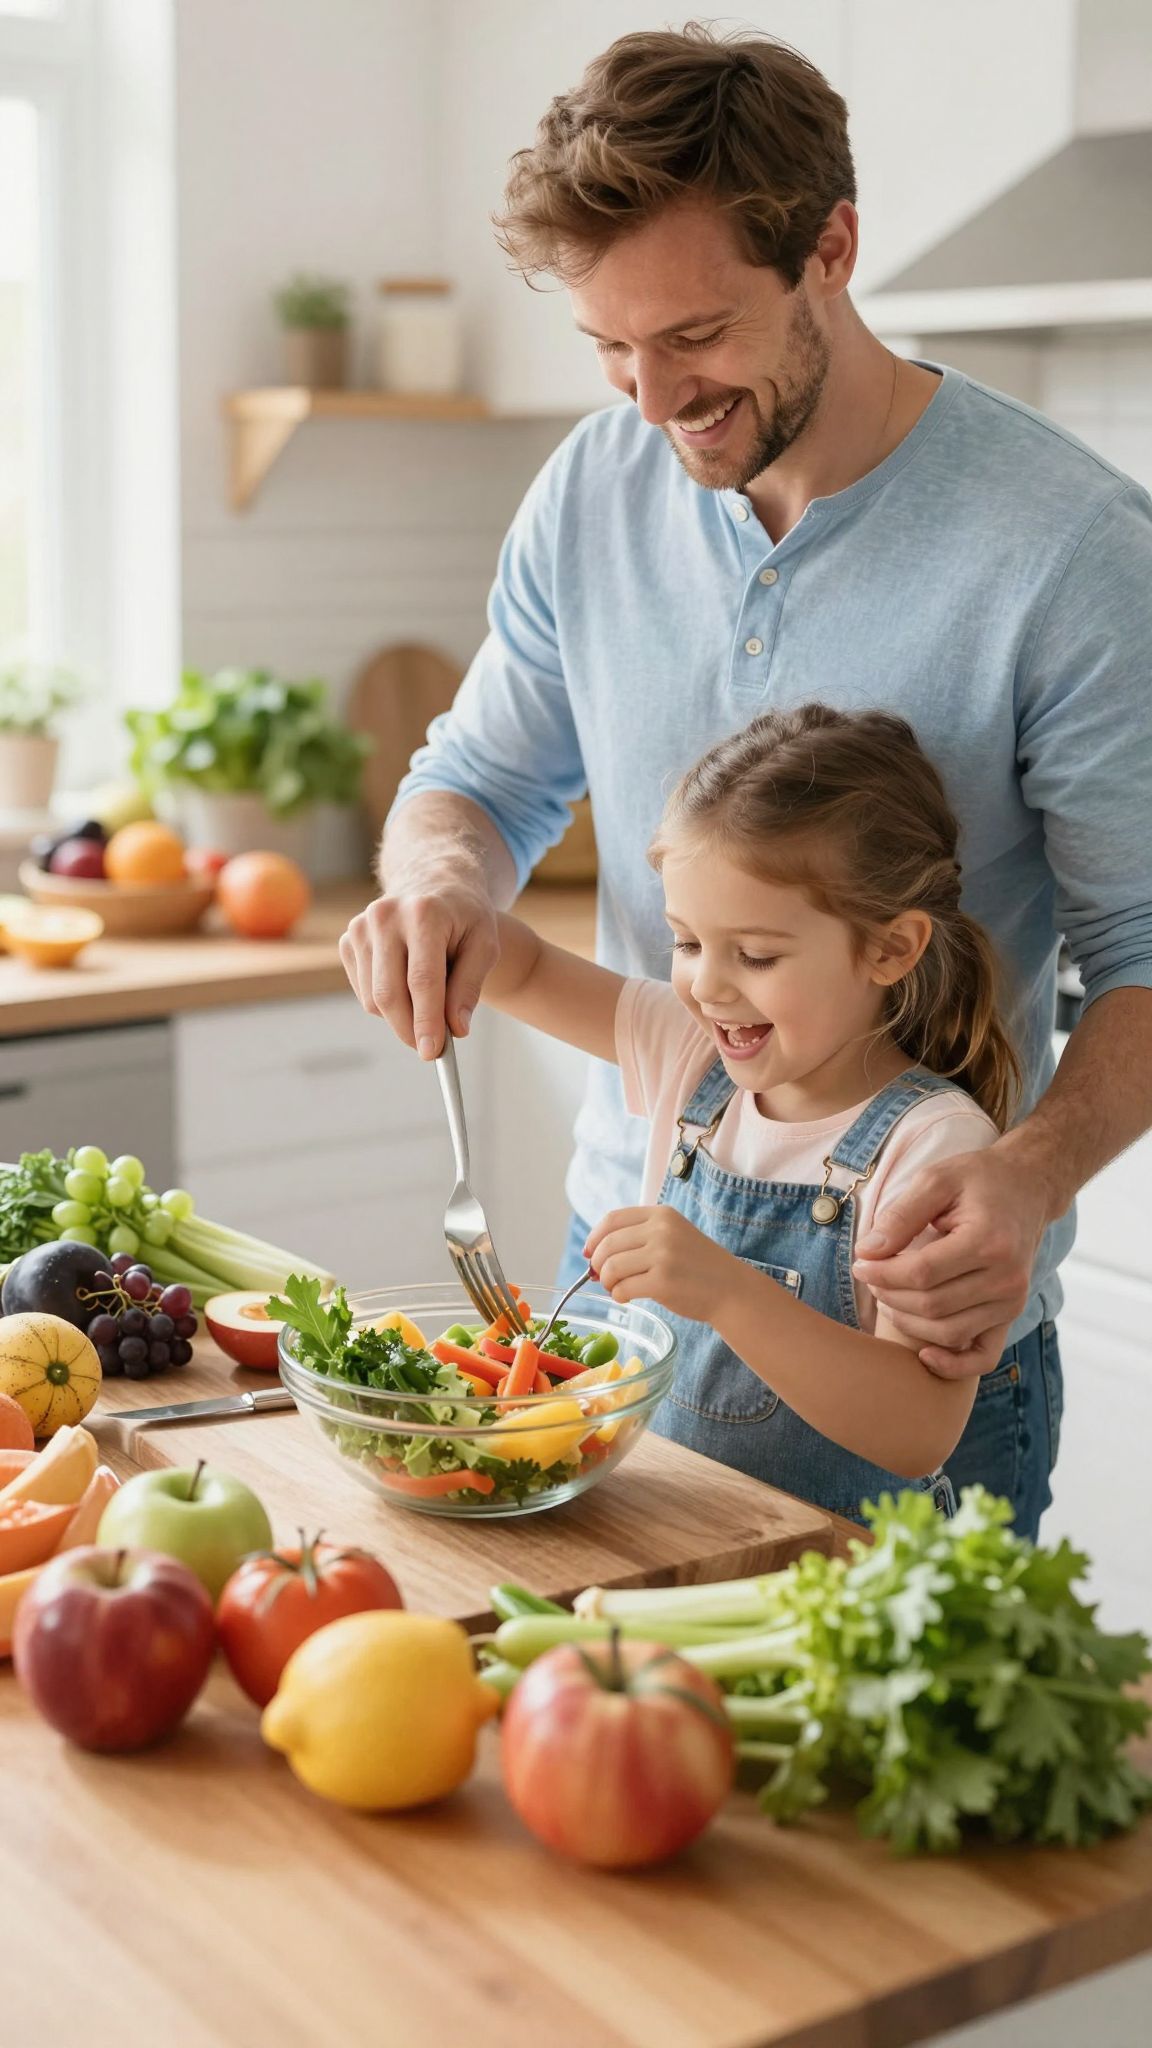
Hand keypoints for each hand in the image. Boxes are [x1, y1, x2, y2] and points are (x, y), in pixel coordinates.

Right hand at [339, 882, 498, 1057]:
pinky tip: (406, 985)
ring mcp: (361, 927)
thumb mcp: (484, 946)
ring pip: (373, 998)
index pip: (422, 979)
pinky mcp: (348, 940)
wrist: (433, 884)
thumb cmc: (464, 918)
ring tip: (428, 1003)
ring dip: (401, 1017)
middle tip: (430, 1049)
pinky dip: (386, 1003)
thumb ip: (470, 987)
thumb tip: (456, 1028)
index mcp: (424, 913)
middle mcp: (385, 916)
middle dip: (410, 1029)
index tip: (431, 1051)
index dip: (426, 1020)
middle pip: (389, 993)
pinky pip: (364, 992)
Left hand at [585, 1206, 736, 1323]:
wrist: (731, 1290)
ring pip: (611, 1267)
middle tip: (602, 1278)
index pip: (612, 1219)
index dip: (594, 1237)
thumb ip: (639, 1238)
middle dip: (598, 1264)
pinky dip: (618, 1295)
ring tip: (617, 1288)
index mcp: (661, 1215)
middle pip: (607, 1244)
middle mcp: (661, 1230)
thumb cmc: (697, 1266)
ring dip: (607, 1281)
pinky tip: (627, 1297)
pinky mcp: (663, 1282)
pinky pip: (623, 1288)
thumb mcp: (673, 1236)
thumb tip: (593, 1256)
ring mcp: (663, 1255)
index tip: (589, 1253)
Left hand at [852, 1144, 1049, 1376]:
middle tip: (871, 1278)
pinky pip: (983, 1357)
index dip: (882, 1274)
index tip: (861, 1263)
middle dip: (889, 1296)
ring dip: (908, 1323)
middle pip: (932, 1306)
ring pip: (948, 1333)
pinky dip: (953, 1365)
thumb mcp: (935, 1180)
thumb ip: (901, 1215)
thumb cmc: (977, 1181)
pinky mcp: (1011, 1315)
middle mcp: (1007, 1278)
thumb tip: (867, 1252)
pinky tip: (923, 1355)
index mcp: (989, 1241)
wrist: (1027, 1188)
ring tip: (888, 1297)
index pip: (922, 1273)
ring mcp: (1013, 1302)